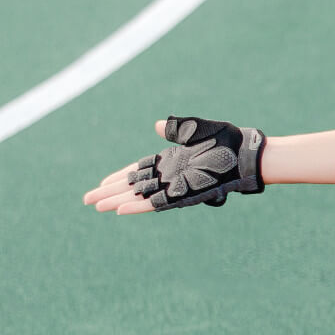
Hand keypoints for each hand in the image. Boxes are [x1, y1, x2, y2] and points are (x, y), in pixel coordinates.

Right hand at [82, 116, 265, 214]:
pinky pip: (157, 202)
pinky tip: (121, 210)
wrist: (246, 153)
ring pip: (139, 195)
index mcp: (171, 160)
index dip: (119, 176)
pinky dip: (139, 206)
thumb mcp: (197, 130)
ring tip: (97, 207)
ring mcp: (175, 185)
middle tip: (88, 199)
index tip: (102, 183)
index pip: (139, 170)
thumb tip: (158, 125)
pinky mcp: (184, 194)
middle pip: (132, 185)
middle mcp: (170, 175)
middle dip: (110, 192)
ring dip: (117, 201)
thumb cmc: (227, 141)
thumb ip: (176, 129)